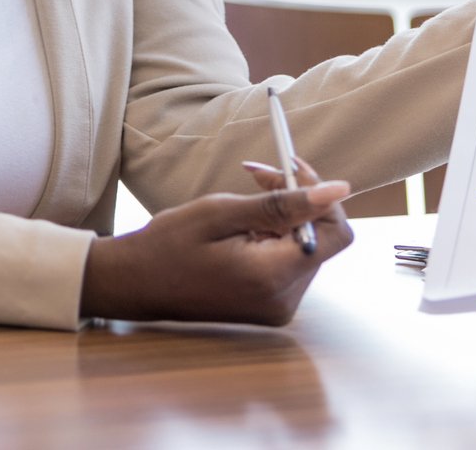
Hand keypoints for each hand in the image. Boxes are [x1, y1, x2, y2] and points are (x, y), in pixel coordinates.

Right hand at [79, 157, 353, 324]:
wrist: (136, 283)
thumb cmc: (170, 244)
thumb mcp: (223, 212)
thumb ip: (284, 202)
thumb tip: (340, 188)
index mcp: (274, 277)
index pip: (334, 232)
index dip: (320, 196)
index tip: (289, 168)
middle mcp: (284, 299)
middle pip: (321, 238)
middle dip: (298, 201)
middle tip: (258, 174)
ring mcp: (278, 307)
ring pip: (306, 246)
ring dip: (284, 216)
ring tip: (243, 205)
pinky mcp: (270, 306)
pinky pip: (289, 261)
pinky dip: (275, 236)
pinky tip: (243, 228)